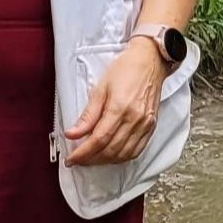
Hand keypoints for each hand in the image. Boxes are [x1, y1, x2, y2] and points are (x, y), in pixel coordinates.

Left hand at [64, 39, 166, 166]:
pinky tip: (111, 155)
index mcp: (120, 107)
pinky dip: (122, 157)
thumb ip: (87, 115)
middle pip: (110, 150)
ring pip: (123, 154)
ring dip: (105, 161)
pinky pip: (136, 151)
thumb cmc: (125, 69)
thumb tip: (72, 133)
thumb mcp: (100, 88)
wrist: (150, 61)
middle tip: (78, 160)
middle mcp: (134, 119)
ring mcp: (145, 124)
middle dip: (91, 159)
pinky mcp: (151, 127)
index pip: (98, 139)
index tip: (71, 159)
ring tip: (91, 159)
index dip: (83, 153)